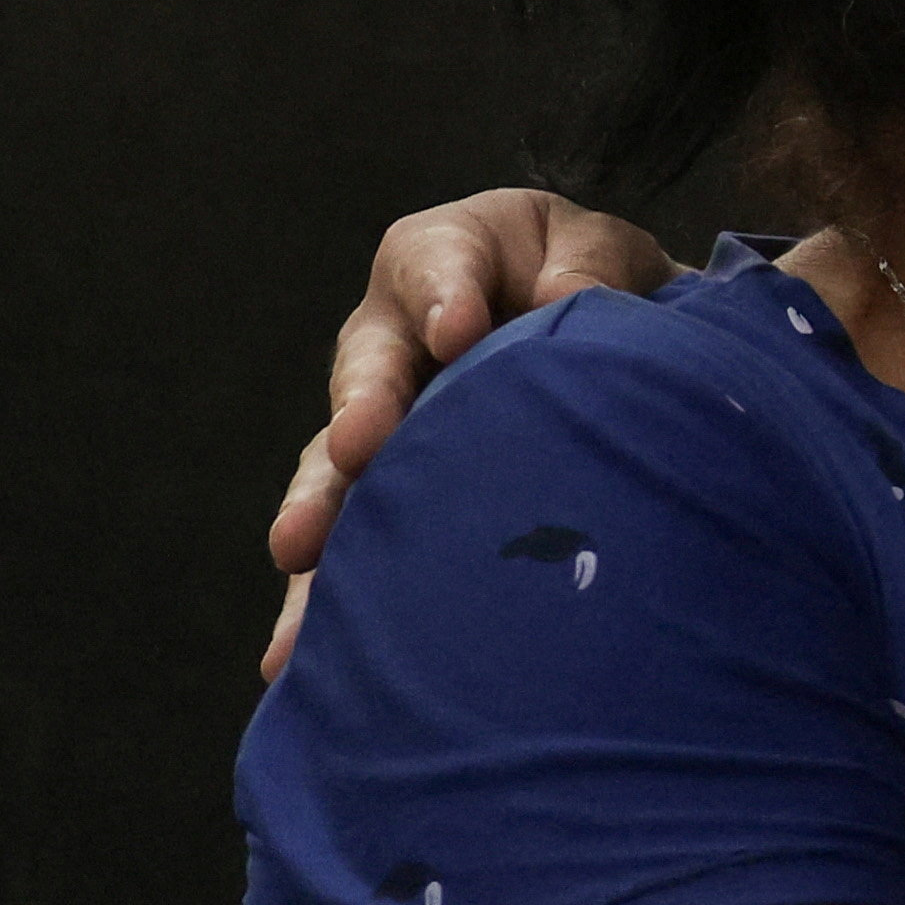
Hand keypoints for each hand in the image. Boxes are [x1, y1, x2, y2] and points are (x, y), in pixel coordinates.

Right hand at [259, 188, 677, 674]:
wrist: (605, 341)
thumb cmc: (593, 281)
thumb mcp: (602, 253)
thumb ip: (590, 267)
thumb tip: (564, 302)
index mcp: (441, 260)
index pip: (434, 266)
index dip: (444, 296)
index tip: (458, 331)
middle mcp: (391, 343)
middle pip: (367, 373)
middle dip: (363, 412)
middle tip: (359, 448)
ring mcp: (382, 427)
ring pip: (341, 467)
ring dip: (321, 511)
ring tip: (299, 554)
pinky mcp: (390, 501)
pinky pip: (353, 546)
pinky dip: (329, 595)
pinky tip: (300, 651)